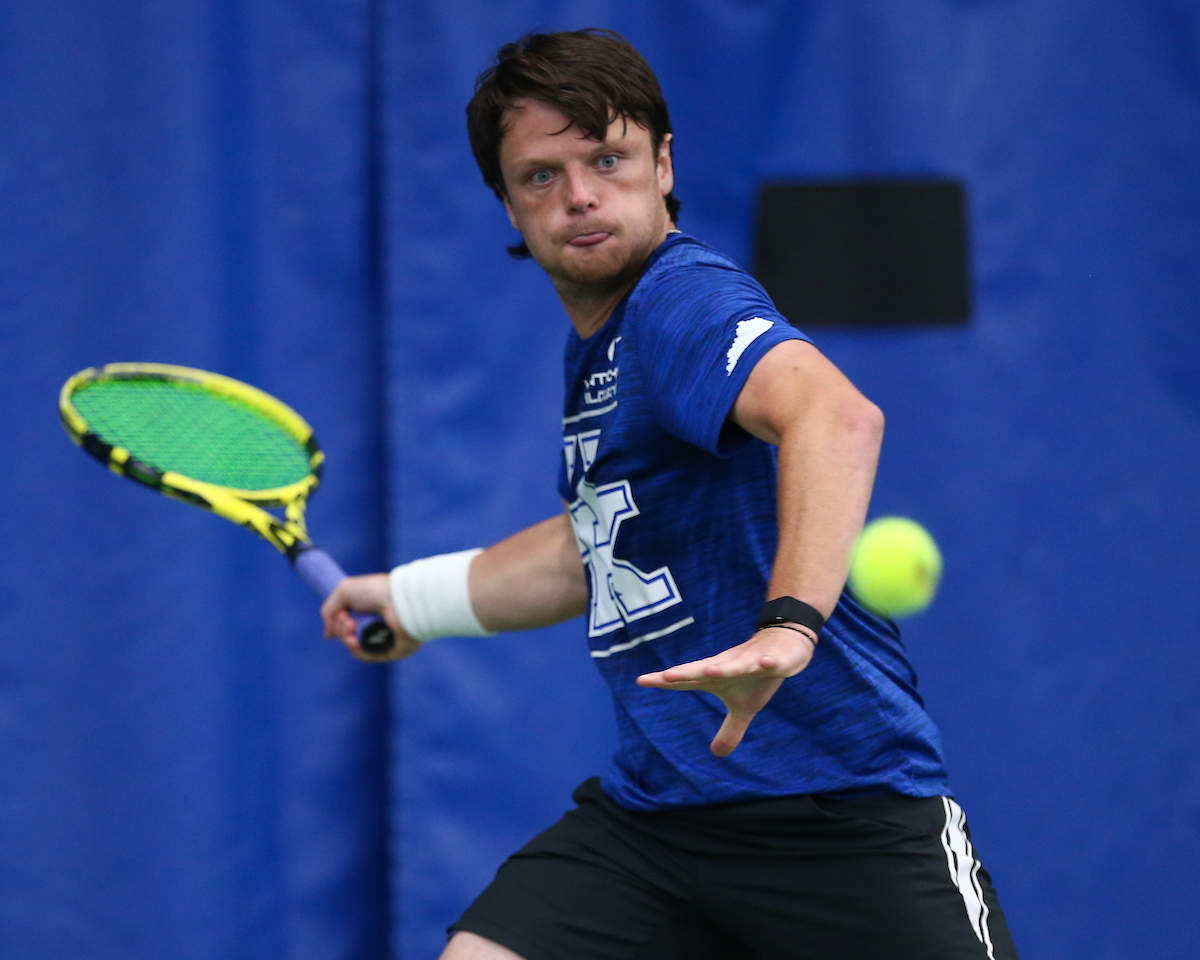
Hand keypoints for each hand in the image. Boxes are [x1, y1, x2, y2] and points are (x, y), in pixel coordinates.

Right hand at [320, 573, 420, 661]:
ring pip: (357, 646)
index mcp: (369, 608)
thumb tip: (329, 635)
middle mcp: (377, 622)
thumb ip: (329, 611)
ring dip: (347, 640)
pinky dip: (358, 651)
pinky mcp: (392, 650)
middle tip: (348, 622)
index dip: (338, 621)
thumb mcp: (344, 591)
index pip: (346, 621)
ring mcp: (385, 637)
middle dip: (342, 629)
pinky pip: (369, 655)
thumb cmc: (375, 591)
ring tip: (351, 631)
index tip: (341, 615)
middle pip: (349, 634)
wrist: (400, 601)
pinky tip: (354, 643)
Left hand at [636, 626, 816, 756]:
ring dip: (724, 667)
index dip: (665, 681)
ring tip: (711, 671)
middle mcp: (729, 666)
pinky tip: (763, 664)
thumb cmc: (757, 677)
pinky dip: (766, 662)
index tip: (641, 680)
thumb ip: (729, 729)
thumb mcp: (744, 708)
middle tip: (666, 675)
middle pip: (704, 669)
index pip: (687, 680)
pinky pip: (769, 661)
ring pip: (735, 664)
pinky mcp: (773, 659)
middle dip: (686, 672)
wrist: (784, 645)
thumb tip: (717, 754)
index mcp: (717, 676)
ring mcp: (751, 661)